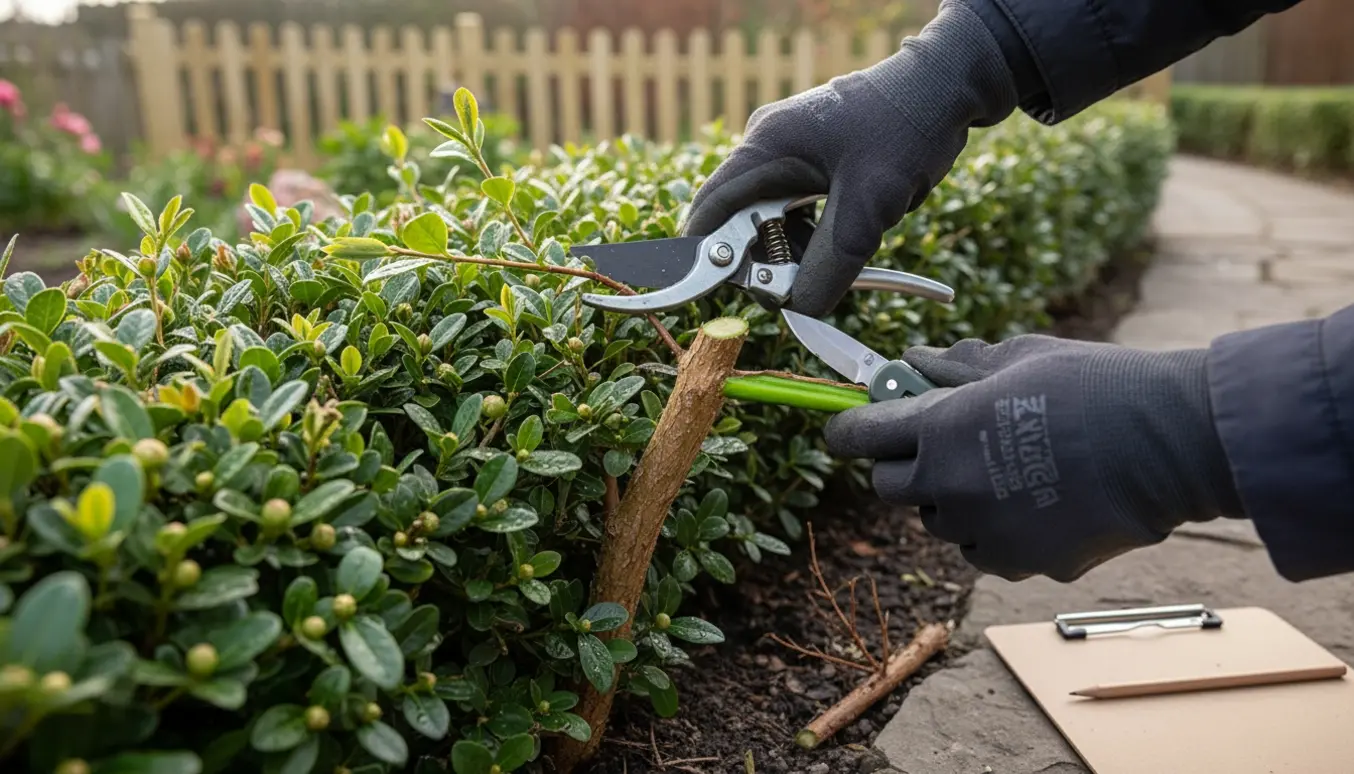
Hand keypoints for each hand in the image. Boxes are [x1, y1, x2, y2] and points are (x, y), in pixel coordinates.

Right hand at [680, 0, 1017, 316]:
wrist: (950, 88)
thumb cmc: (907, 131)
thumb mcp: (868, 210)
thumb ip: (829, 265)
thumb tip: (799, 312)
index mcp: (765, 146)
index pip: (711, 209)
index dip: (712, 257)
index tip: (740, 292)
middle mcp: (767, 147)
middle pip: (740, 221)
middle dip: (767, 259)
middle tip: (801, 286)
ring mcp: (788, 152)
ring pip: (771, 222)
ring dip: (796, 250)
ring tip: (839, 256)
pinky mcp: (811, 161)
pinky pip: (796, 212)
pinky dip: (814, 236)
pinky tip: (846, 239)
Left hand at [825, 335, 1245, 581]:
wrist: (1169, 444)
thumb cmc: (1095, 386)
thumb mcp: (1019, 357)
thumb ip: (956, 366)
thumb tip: (913, 361)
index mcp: (939, 429)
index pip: (858, 437)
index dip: (849, 429)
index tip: (850, 426)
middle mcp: (948, 487)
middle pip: (889, 486)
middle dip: (904, 463)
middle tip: (939, 443)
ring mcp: (982, 533)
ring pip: (938, 522)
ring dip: (952, 499)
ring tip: (1005, 469)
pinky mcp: (1019, 563)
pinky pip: (983, 550)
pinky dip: (994, 532)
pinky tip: (1035, 503)